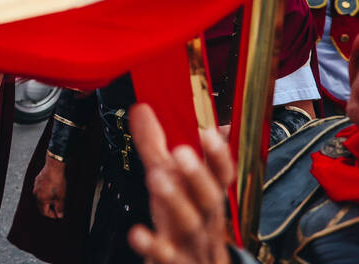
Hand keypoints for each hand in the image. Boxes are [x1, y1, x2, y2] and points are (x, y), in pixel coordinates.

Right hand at [34, 156, 67, 218]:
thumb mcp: (61, 197)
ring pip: (40, 197)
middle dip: (48, 208)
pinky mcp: (37, 181)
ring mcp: (36, 187)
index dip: (52, 215)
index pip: (44, 213)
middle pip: (41, 206)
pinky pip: (39, 190)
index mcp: (41, 200)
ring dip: (46, 200)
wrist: (53, 167)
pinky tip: (51, 189)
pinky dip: (45, 193)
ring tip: (55, 198)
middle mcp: (36, 194)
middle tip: (57, 208)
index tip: (58, 214)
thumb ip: (60, 208)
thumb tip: (59, 215)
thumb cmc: (57, 182)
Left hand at [126, 104, 234, 263]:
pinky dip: (153, 245)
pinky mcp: (175, 262)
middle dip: (197, 174)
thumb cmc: (180, 221)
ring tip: (156, 178)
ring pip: (190, 223)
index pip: (221, 174)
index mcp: (207, 195)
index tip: (208, 131)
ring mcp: (192, 242)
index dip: (217, 154)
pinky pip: (167, 256)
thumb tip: (142, 108)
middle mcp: (205, 218)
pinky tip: (137, 232)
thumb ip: (154, 148)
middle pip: (209, 197)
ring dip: (176, 201)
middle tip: (181, 152)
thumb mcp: (169, 182)